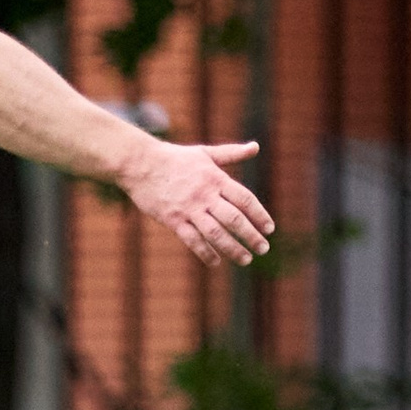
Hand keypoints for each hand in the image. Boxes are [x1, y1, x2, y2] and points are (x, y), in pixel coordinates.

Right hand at [120, 140, 273, 267]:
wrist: (140, 163)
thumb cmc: (175, 158)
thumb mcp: (205, 153)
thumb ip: (232, 153)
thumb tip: (256, 147)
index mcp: (216, 178)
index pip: (245, 199)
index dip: (260, 215)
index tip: (270, 229)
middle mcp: (205, 194)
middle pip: (234, 219)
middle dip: (251, 236)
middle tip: (264, 248)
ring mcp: (189, 208)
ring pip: (216, 233)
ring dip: (233, 249)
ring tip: (246, 259)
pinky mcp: (173, 219)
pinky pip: (193, 240)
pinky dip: (206, 253)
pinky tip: (216, 262)